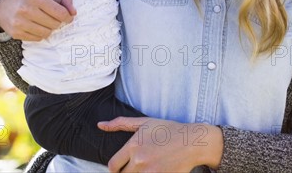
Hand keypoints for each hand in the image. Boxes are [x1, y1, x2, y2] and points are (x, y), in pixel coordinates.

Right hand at [0, 0, 76, 40]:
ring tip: (43, 22)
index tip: (68, 16)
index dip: (67, 16)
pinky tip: (34, 26)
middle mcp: (26, 9)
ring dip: (48, 29)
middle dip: (57, 22)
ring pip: (47, 33)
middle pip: (55, 24)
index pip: (60, 13)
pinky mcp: (15, 33)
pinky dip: (39, 34)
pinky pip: (37, 39)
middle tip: (52, 17)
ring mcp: (19, 22)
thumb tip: (74, 13)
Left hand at [98, 117, 223, 171]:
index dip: (115, 168)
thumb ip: (120, 123)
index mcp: (133, 145)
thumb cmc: (168, 130)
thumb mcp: (144, 122)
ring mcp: (150, 172)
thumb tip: (99, 125)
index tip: (120, 167)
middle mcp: (139, 160)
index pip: (113, 166)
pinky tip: (154, 170)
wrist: (192, 142)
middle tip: (136, 167)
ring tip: (145, 168)